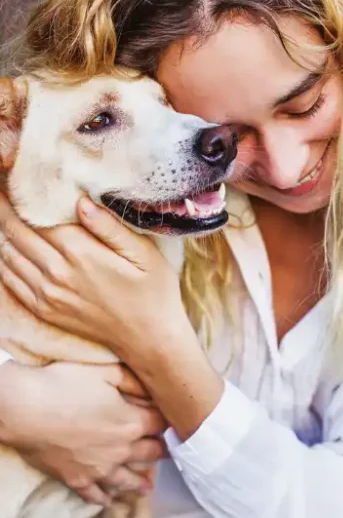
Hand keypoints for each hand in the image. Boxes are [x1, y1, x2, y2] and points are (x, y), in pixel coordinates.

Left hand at [0, 194, 182, 357]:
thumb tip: (80, 201)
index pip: (37, 217)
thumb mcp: (143, 252)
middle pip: (17, 232)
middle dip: (4, 208)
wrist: (148, 338)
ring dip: (3, 230)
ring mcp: (47, 295)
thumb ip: (110, 226)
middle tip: (0, 190)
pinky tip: (6, 243)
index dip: (21, 196)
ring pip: (8, 254)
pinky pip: (11, 279)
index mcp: (81, 254)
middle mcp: (57, 274)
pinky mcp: (44, 309)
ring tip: (2, 210)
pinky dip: (3, 258)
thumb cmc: (152, 290)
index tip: (11, 178)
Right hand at [0, 360, 167, 504]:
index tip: (171, 419)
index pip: (160, 423)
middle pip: (150, 453)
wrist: (27, 409)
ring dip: (140, 481)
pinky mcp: (77, 480)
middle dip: (160, 450)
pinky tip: (109, 500)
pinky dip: (104, 498)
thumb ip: (133, 380)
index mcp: (131, 422)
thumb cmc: (66, 384)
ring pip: (127, 479)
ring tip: (147, 486)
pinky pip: (95, 495)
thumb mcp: (106, 372)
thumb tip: (152, 387)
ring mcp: (99, 469)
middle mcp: (121, 449)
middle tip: (166, 451)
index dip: (167, 419)